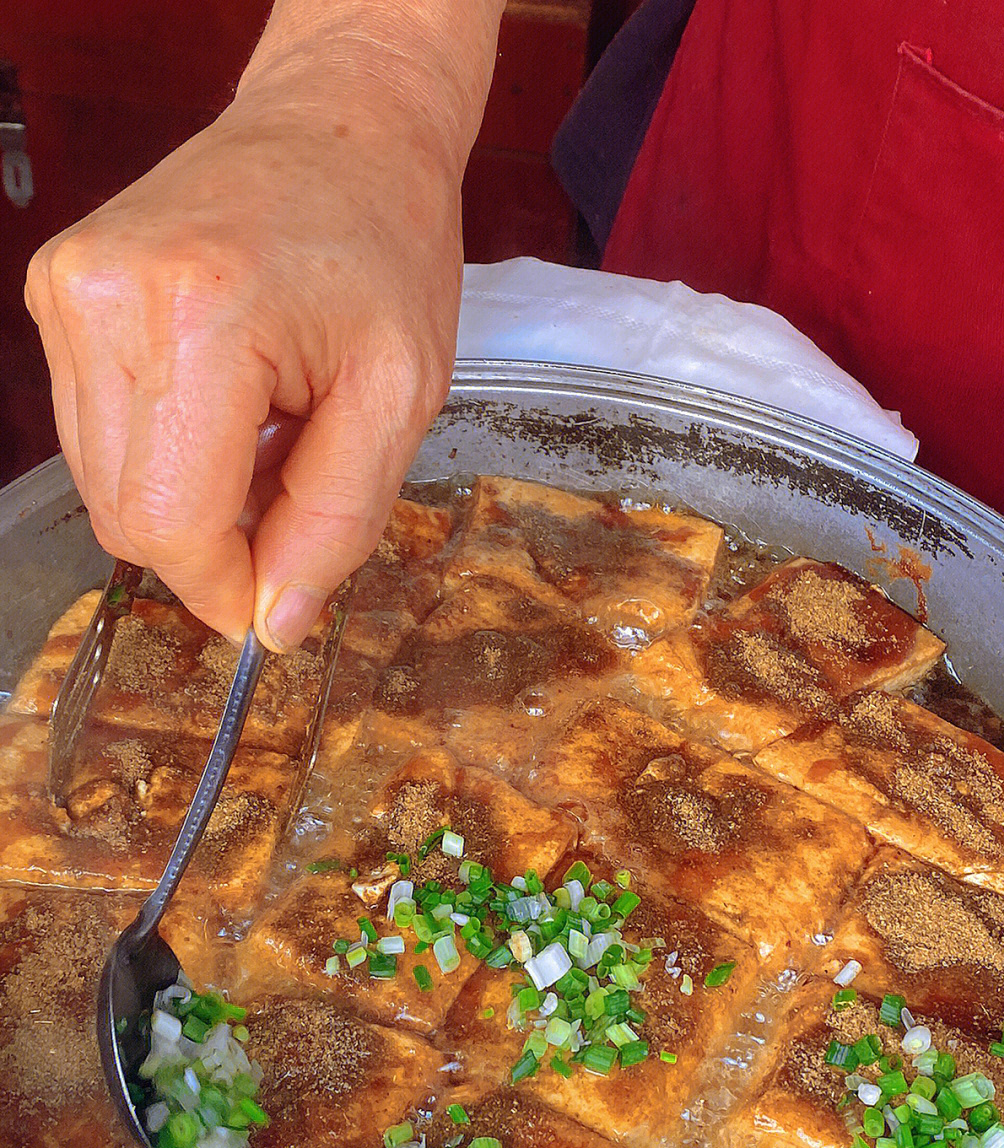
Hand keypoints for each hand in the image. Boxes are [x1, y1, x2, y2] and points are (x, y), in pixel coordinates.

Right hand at [24, 27, 479, 647]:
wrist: (340, 124)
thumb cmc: (384, 246)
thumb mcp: (399, 398)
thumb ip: (337, 522)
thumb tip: (271, 623)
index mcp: (200, 320)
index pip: (169, 524)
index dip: (222, 586)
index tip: (271, 599)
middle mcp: (108, 300)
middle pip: (126, 515)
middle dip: (211, 545)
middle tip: (290, 501)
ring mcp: (69, 291)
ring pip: (104, 484)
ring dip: (187, 498)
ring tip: (265, 438)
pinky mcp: (60, 292)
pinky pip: (97, 432)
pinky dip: (162, 452)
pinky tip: (224, 410)